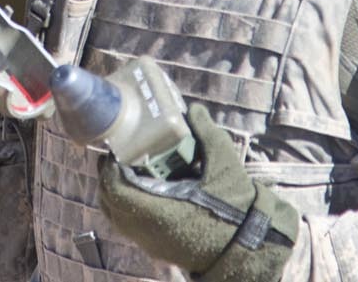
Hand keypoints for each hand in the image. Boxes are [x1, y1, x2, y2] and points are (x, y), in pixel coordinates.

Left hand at [98, 105, 297, 281]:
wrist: (247, 245)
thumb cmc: (235, 207)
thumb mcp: (224, 165)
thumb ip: (207, 133)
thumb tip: (193, 109)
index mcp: (158, 212)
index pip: (115, 189)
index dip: (110, 167)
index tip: (117, 148)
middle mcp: (148, 231)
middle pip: (110, 202)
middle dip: (110, 176)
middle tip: (121, 155)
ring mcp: (151, 242)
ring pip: (118, 216)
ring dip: (118, 191)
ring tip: (131, 170)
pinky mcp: (158, 247)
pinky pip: (130, 226)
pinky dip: (129, 206)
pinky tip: (146, 189)